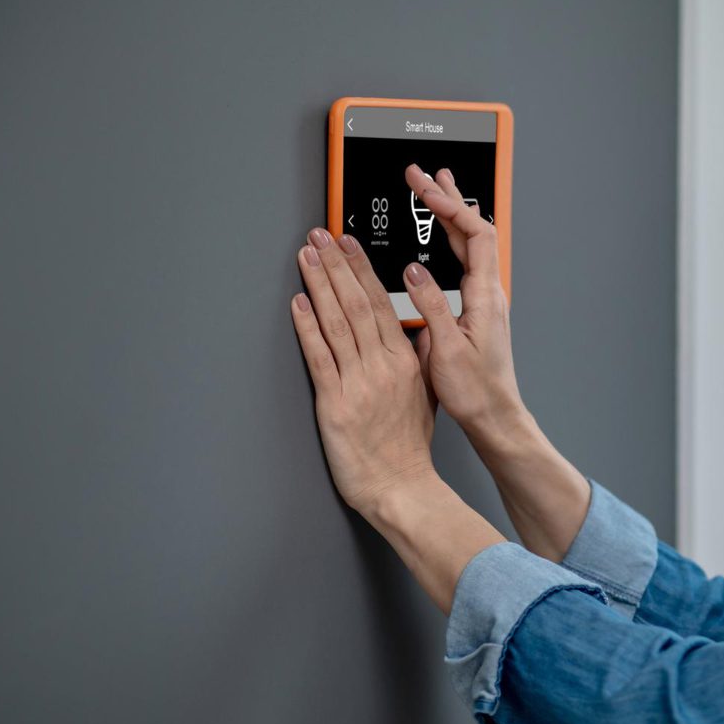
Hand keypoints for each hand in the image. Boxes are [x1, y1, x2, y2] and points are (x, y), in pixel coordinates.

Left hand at [290, 227, 438, 514]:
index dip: (362, 270)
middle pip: (357, 305)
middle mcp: (383, 367)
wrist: (402, 487)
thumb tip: (413, 335)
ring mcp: (359, 383)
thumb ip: (416, 363)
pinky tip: (298, 304)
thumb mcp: (425, 398)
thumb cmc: (409, 450)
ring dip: (319, 285)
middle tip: (320, 237)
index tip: (349, 245)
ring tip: (307, 257)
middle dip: (337, 266)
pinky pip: (319, 357)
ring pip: (337, 323)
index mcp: (405, 363)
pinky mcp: (335, 403)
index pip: (382, 304)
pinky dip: (307, 327)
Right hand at [398, 163, 526, 438]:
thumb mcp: (446, 349)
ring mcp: (485, 299)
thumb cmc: (476, 390)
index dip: (451, 207)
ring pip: (469, 245)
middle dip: (447, 199)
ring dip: (450, 216)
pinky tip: (440, 236)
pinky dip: (449, 240)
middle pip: (473, 231)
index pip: (474, 234)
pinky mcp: (478, 309)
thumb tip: (413, 272)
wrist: (495, 414)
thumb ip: (431, 307)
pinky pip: (465, 261)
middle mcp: (490, 293)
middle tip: (424, 176)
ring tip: (434, 191)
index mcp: (486, 296)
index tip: (426, 189)